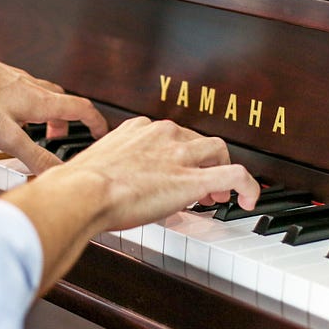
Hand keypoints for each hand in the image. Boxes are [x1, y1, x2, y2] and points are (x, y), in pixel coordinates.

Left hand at [0, 40, 107, 173]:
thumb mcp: (6, 136)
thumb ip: (33, 156)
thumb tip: (58, 173)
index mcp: (41, 100)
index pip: (81, 109)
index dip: (96, 122)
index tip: (101, 133)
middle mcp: (32, 86)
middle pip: (62, 102)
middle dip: (66, 122)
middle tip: (59, 138)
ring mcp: (15, 79)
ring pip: (41, 95)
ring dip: (45, 113)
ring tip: (32, 129)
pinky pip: (22, 90)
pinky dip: (25, 104)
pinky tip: (6, 113)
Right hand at [42, 116, 259, 231]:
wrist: (83, 192)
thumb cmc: (78, 185)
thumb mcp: (90, 168)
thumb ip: (102, 172)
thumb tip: (92, 190)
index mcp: (137, 129)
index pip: (168, 134)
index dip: (178, 154)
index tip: (175, 170)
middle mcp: (162, 135)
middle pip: (196, 139)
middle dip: (202, 160)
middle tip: (202, 185)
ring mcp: (179, 155)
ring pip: (218, 149)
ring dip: (222, 169)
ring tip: (219, 195)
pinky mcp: (193, 179)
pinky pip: (236, 175)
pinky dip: (249, 186)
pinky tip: (250, 200)